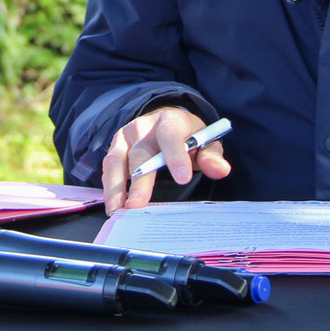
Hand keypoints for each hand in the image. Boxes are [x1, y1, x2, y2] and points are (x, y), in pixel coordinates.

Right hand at [101, 106, 230, 214]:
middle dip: (139, 181)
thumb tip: (221, 170)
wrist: (166, 121)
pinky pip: (108, 167)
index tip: (183, 178)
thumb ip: (211, 156)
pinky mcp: (114, 147)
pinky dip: (109, 187)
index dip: (176, 156)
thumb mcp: (206, 142)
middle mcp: (143, 126)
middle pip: (140, 153)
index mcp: (170, 120)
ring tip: (117, 210)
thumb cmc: (187, 136)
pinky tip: (112, 205)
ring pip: (116, 160)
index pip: (171, 134)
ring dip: (115, 187)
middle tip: (137, 205)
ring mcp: (125, 136)